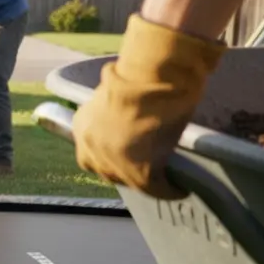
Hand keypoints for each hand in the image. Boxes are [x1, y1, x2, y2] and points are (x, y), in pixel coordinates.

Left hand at [72, 14, 224, 198]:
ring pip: (129, 181)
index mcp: (82, 125)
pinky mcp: (138, 171)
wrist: (155, 74)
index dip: (109, 158)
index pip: (90, 153)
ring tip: (163, 180)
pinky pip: (155, 189)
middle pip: (106, 171)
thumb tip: (130, 117)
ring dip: (145, 181)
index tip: (125, 159)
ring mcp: (111, 161)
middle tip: (145, 170)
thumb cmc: (142, 73)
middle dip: (124, 172)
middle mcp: (90, 146)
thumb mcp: (117, 94)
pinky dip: (170, 190)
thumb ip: (116, 111)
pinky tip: (181, 189)